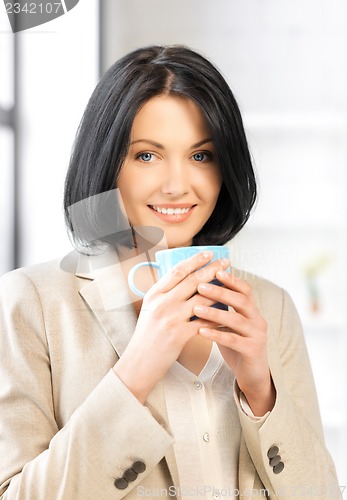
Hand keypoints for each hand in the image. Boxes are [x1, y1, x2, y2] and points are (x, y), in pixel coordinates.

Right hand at [113, 252, 229, 402]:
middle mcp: (161, 303)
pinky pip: (204, 322)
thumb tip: (184, 280)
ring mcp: (170, 318)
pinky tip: (227, 312)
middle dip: (212, 269)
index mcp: (154, 294)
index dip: (195, 260)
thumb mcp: (149, 310)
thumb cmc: (146, 336)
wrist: (138, 363)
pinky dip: (217, 316)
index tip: (208, 254)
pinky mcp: (179, 335)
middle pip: (192, 280)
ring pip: (201, 299)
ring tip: (231, 284)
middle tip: (226, 262)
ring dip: (219, 290)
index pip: (177, 271)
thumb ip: (164, 295)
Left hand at [194, 270, 274, 415]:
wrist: (252, 374)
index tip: (215, 270)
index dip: (231, 279)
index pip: (245, 289)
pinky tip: (201, 331)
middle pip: (241, 300)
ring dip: (215, 313)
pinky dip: (216, 334)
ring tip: (196, 308)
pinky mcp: (253, 351)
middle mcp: (258, 320)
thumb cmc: (236, 345)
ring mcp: (257, 335)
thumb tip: (201, 288)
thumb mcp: (230, 324)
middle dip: (220, 292)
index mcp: (252, 311)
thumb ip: (222, 308)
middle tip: (200, 286)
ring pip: (236, 320)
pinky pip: (233, 340)